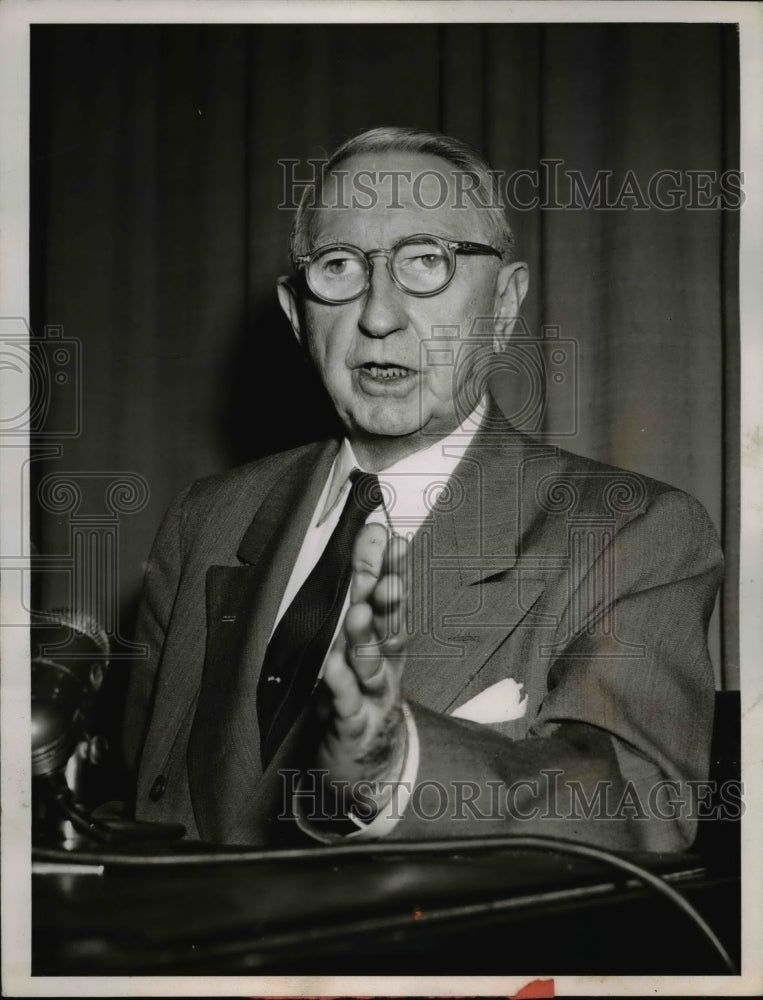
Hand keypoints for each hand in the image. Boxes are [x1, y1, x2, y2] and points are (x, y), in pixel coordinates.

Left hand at [313, 522, 409, 813]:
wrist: (372, 768)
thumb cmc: (364, 696)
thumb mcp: (366, 645)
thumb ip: (368, 596)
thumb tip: (371, 538)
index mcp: (386, 642)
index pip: (390, 598)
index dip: (390, 567)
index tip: (387, 535)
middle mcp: (385, 665)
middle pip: (386, 626)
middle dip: (384, 597)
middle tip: (379, 569)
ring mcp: (372, 696)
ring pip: (370, 664)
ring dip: (365, 638)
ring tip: (357, 614)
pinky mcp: (354, 726)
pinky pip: (347, 704)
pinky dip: (341, 687)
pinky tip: (332, 669)